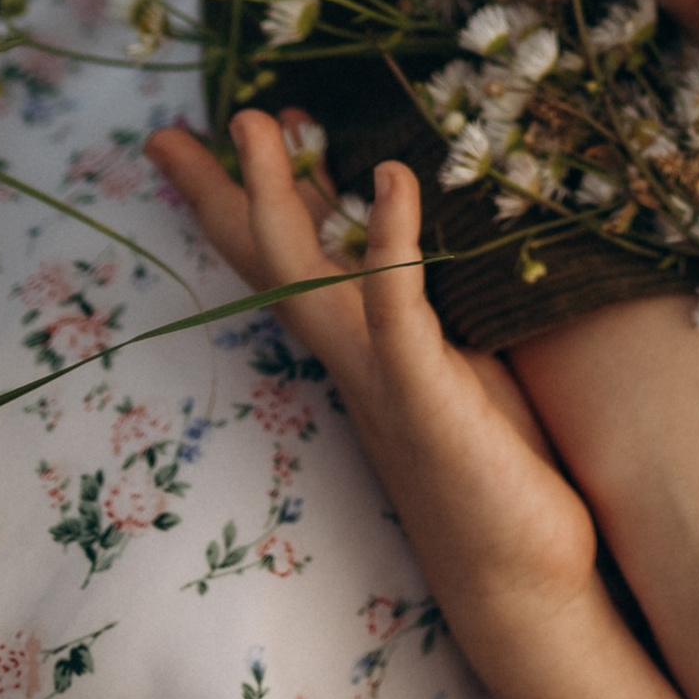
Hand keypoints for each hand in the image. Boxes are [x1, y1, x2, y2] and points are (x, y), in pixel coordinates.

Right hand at [148, 114, 601, 638]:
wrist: (518, 578)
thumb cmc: (499, 474)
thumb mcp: (452, 374)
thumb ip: (422, 319)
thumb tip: (404, 253)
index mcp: (358, 351)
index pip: (288, 262)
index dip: (245, 199)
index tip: (213, 136)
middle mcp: (353, 361)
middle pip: (270, 263)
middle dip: (225, 191)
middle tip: (180, 128)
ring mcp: (381, 379)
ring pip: (308, 275)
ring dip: (280, 195)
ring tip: (261, 121)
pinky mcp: (428, 396)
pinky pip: (398, 310)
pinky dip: (391, 241)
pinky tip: (392, 178)